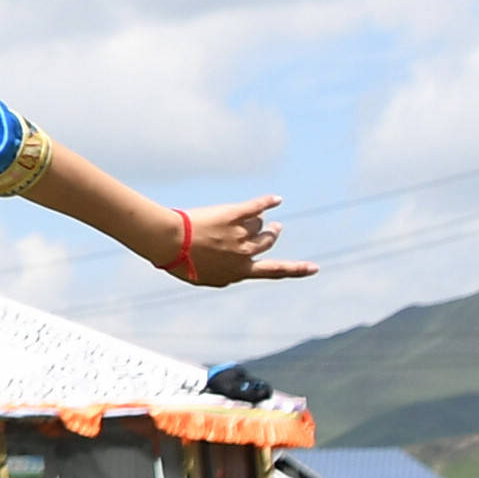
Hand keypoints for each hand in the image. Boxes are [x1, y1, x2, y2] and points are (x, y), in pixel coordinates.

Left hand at [156, 195, 314, 285]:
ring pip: (260, 225)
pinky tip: (276, 199)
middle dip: (273, 235)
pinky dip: (267, 202)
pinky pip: (256, 207)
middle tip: (277, 228)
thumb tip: (229, 277)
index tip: (310, 268)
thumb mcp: (202, 277)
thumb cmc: (179, 262)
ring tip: (262, 216)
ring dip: (261, 220)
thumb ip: (221, 276)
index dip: (293, 269)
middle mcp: (244, 254)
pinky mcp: (233, 215)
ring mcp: (240, 234)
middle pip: (268, 242)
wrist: (168, 243)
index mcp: (239, 273)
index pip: (273, 271)